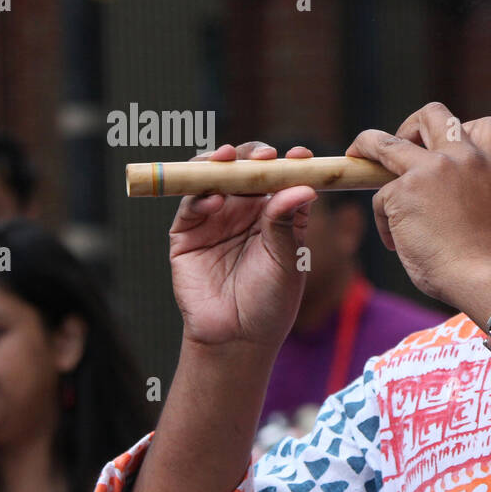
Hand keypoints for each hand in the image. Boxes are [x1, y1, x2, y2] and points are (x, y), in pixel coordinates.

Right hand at [167, 142, 315, 349]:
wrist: (238, 337)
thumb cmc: (271, 301)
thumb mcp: (287, 261)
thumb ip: (287, 223)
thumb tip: (303, 186)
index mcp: (276, 214)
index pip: (282, 179)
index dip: (290, 164)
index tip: (302, 156)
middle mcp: (245, 211)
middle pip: (246, 170)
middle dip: (253, 155)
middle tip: (264, 154)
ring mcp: (215, 218)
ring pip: (214, 178)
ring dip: (220, 164)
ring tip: (229, 159)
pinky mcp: (187, 233)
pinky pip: (191, 204)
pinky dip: (201, 195)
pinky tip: (216, 198)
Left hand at [347, 103, 490, 304]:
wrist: (481, 277)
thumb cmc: (485, 256)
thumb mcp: (490, 206)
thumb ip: (469, 185)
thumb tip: (435, 188)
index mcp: (490, 164)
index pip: (482, 124)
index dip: (462, 130)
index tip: (445, 149)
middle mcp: (462, 157)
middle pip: (433, 113)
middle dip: (411, 125)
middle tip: (400, 145)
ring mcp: (431, 170)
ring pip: (385, 141)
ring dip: (366, 145)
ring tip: (356, 155)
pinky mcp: (402, 190)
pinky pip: (381, 198)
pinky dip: (385, 220)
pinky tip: (398, 243)